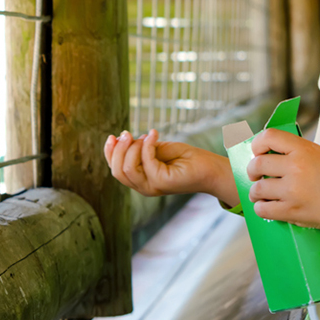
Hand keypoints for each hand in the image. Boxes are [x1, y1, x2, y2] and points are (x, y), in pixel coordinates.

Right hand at [103, 129, 232, 202]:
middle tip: (127, 133)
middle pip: (117, 171)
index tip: (114, 136)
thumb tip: (121, 139)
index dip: (110, 153)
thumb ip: (140, 149)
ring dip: (130, 148)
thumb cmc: (185, 158)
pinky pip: (145, 161)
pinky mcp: (161, 182)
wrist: (209, 167)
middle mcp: (143, 187)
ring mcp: (151, 187)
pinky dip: (147, 144)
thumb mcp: (157, 150)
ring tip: (142, 135)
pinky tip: (155, 134)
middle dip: (118, 150)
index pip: (116, 170)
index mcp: (140, 180)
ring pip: (126, 168)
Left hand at [246, 128, 319, 231]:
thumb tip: (267, 155)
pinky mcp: (292, 211)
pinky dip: (261, 209)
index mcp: (303, 149)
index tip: (257, 153)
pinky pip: (263, 209)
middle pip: (257, 164)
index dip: (257, 144)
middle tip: (256, 176)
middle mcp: (296, 167)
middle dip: (252, 171)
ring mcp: (293, 190)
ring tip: (261, 194)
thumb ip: (295, 152)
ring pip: (257, 189)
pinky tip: (268, 207)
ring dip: (256, 193)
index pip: (268, 136)